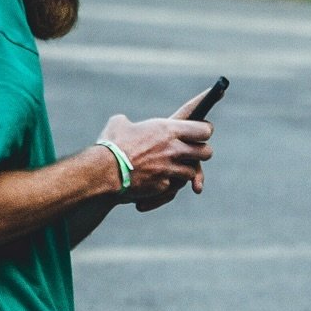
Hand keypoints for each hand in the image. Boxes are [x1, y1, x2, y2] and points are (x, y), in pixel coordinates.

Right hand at [97, 91, 213, 209]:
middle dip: (203, 153)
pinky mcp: (164, 185)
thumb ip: (131, 123)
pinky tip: (158, 182)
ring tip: (175, 168)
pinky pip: (174, 187)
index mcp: (167, 129)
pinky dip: (168, 185)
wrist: (104, 171)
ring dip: (187, 171)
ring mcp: (170, 169)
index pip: (203, 129)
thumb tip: (127, 124)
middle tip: (197, 153)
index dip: (205, 130)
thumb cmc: (110, 145)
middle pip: (206, 152)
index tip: (204, 131)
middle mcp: (174, 149)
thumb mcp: (120, 124)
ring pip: (192, 172)